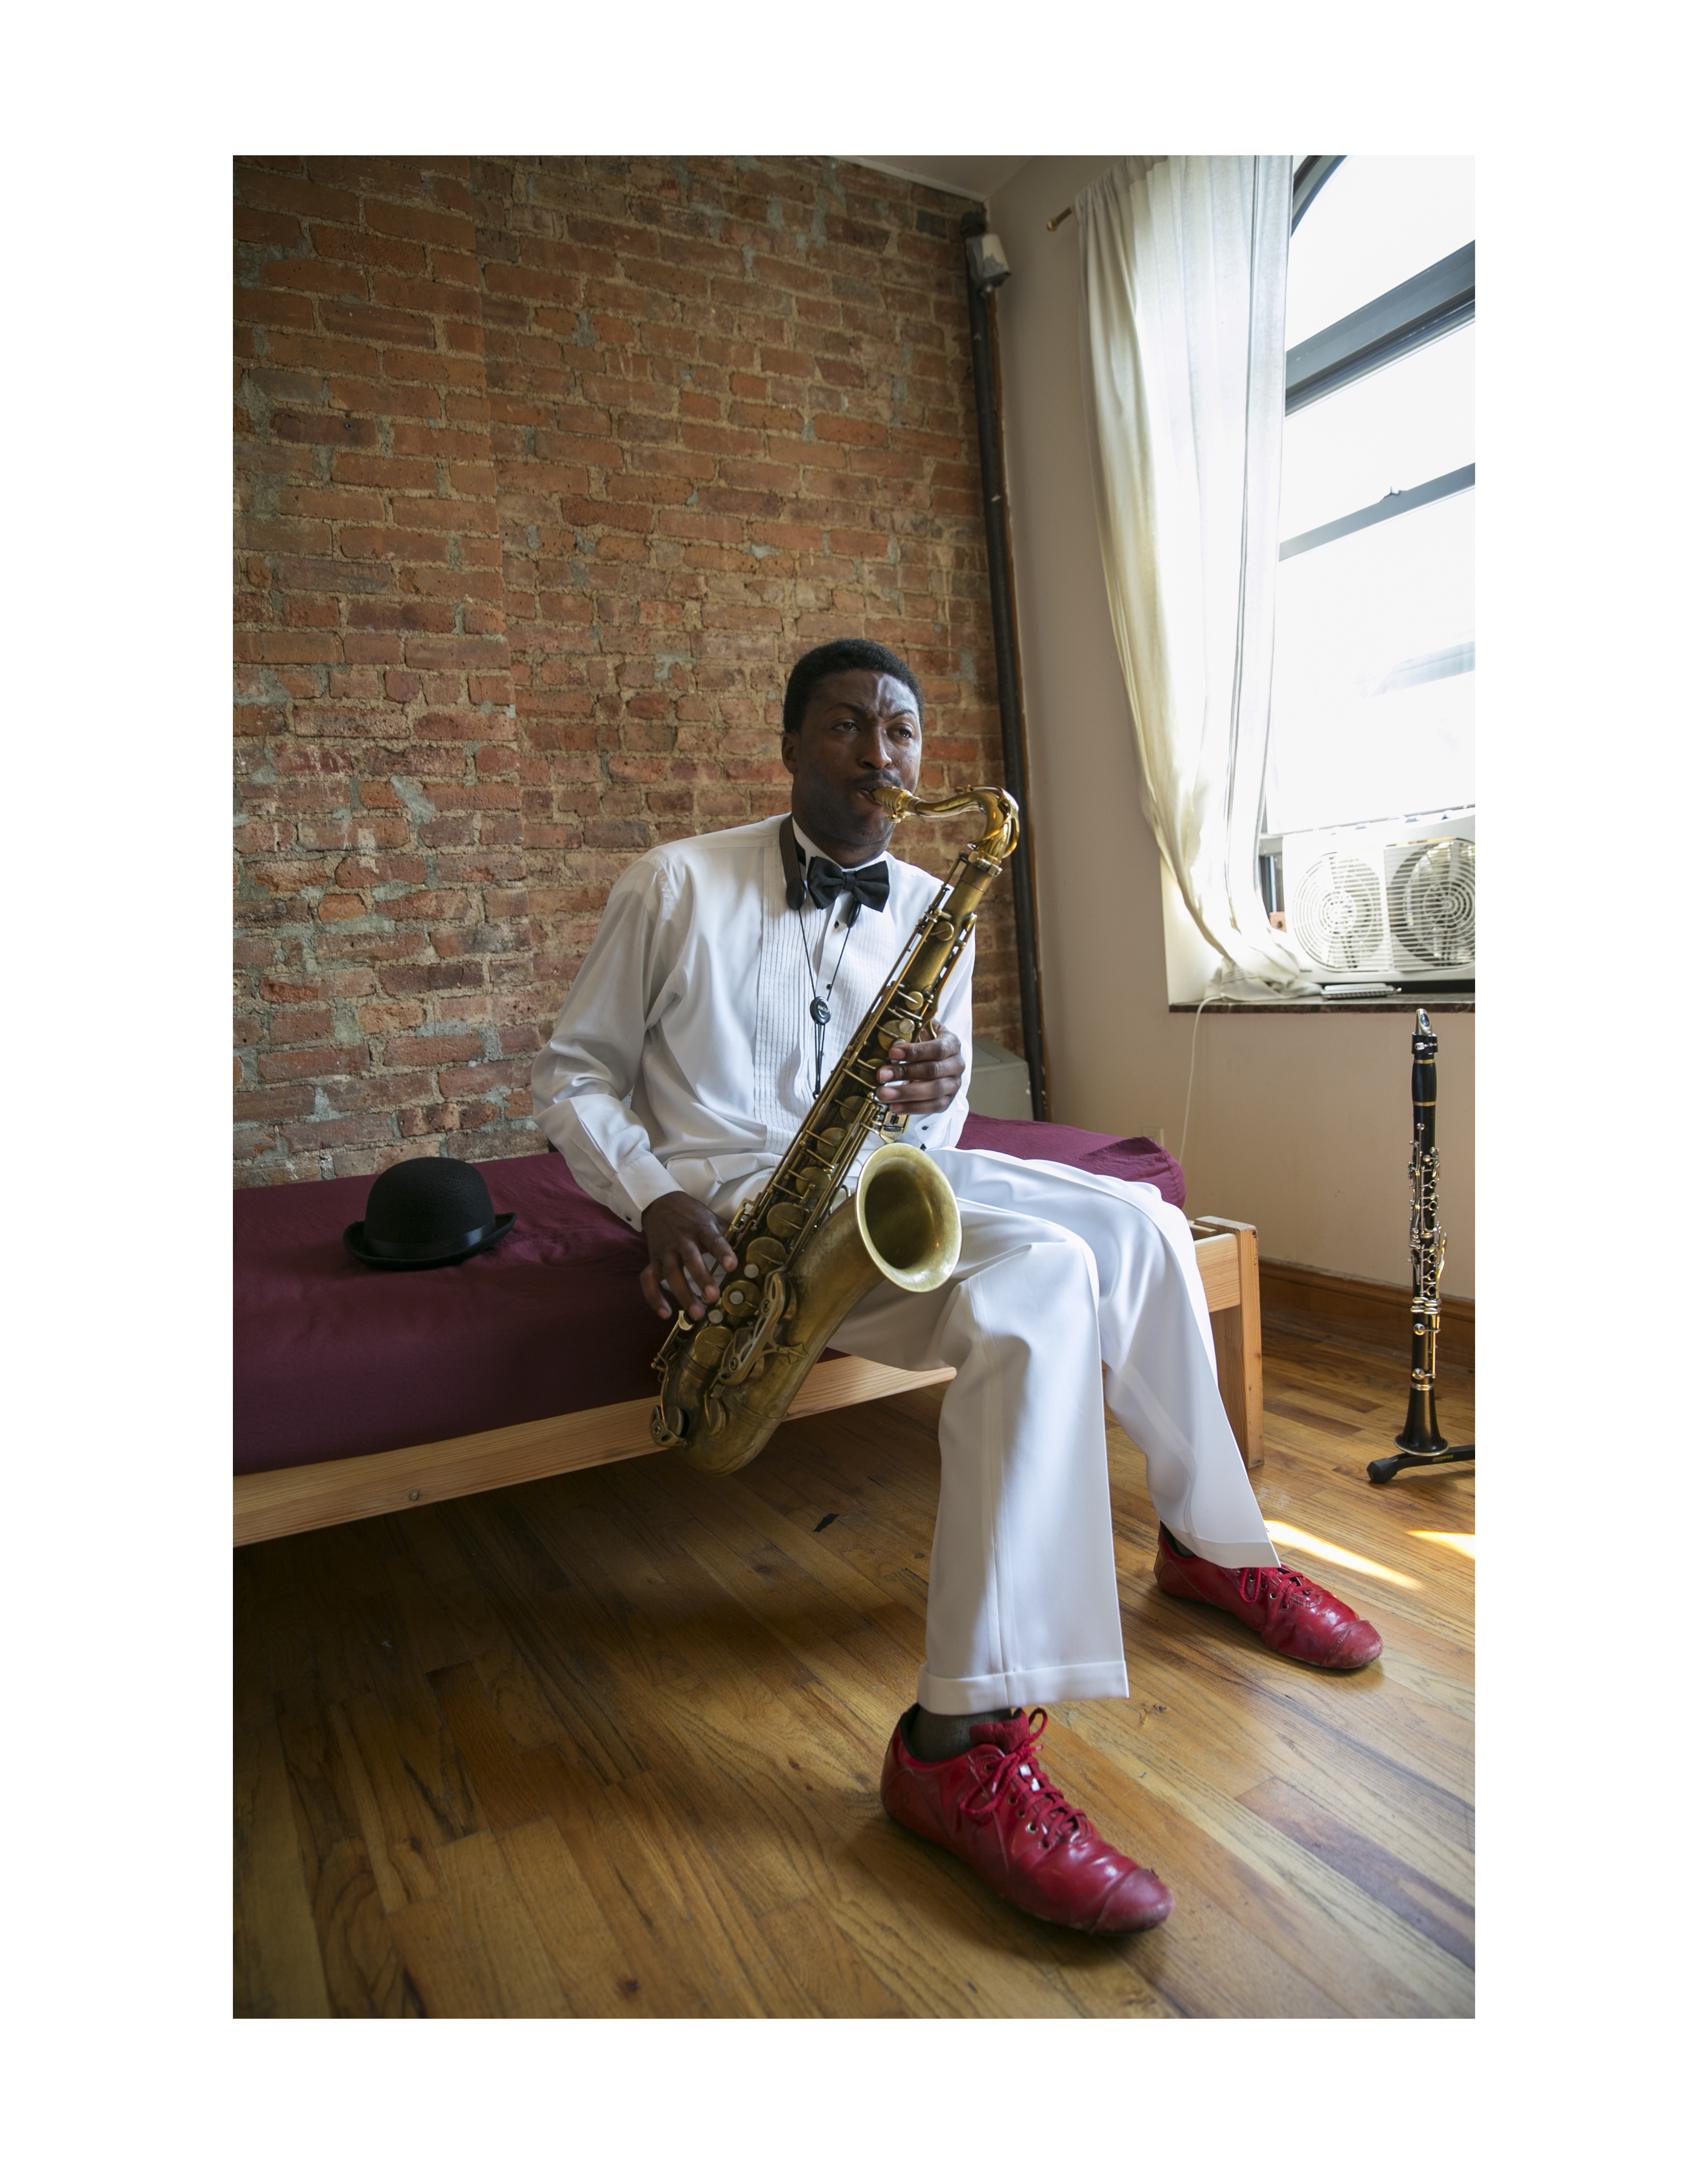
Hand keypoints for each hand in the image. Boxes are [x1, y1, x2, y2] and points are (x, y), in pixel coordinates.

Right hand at [640, 1193, 737, 1322]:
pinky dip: (653, 1297)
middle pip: (690, 1259)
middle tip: (712, 1297)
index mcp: (701, 1229)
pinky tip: (665, 1313)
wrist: (660, 1203)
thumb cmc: (691, 1215)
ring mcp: (666, 1251)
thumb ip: (726, 1234)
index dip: (722, 1252)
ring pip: (671, 1272)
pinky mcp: (653, 1259)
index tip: (731, 1266)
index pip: (713, 1240)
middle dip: (701, 1278)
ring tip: (696, 1313)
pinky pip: (648, 1279)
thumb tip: (749, 1247)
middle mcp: (682, 1240)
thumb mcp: (711, 1218)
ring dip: (683, 1293)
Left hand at [875, 1028, 963, 1115]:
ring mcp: (953, 1084)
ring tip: (884, 1093)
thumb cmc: (927, 1044)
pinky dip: (912, 1107)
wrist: (941, 1059)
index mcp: (952, 1044)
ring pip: (933, 1091)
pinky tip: (895, 1106)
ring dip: (905, 1093)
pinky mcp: (947, 1100)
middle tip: (881, 1075)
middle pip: (932, 1071)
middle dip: (904, 1073)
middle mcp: (956, 1065)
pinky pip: (932, 1107)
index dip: (915, 1052)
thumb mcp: (923, 1032)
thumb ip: (911, 1030)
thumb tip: (891, 1032)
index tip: (892, 1053)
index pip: (936, 1049)